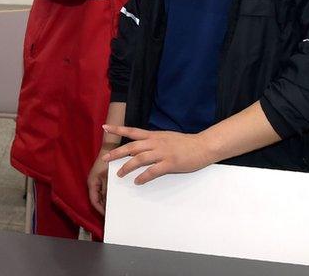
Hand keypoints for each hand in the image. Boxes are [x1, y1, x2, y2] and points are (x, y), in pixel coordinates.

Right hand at [87, 141, 116, 214]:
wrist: (110, 150)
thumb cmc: (107, 162)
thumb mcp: (107, 178)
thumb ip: (107, 190)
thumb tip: (109, 202)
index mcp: (92, 183)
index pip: (94, 201)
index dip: (100, 209)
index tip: (108, 215)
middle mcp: (94, 183)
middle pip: (98, 199)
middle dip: (105, 206)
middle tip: (114, 213)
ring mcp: (99, 181)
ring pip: (103, 195)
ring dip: (109, 200)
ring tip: (117, 207)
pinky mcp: (104, 178)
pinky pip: (106, 189)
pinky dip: (111, 194)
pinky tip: (119, 197)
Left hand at [101, 124, 216, 184]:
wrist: (203, 146)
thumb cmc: (185, 143)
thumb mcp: (166, 137)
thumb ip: (153, 140)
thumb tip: (140, 145)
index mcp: (154, 135)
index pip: (132, 131)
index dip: (118, 129)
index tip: (105, 127)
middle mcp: (156, 142)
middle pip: (132, 147)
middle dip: (117, 153)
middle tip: (105, 158)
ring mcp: (163, 153)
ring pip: (140, 159)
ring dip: (127, 167)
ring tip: (119, 174)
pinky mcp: (170, 163)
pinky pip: (153, 171)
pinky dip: (143, 176)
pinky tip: (137, 181)